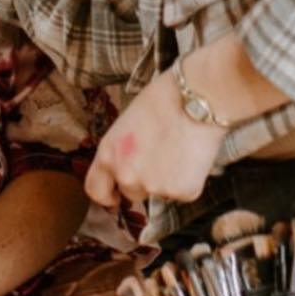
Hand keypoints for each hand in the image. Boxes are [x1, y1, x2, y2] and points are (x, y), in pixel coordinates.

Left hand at [86, 71, 225, 207]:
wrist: (198, 99)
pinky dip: (190, 180)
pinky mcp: (181, 191)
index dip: (107, 195)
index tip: (115, 195)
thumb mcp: (127, 124)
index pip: (96, 189)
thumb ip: (122, 150)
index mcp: (108, 155)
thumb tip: (129, 164)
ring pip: (159, 193)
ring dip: (168, 181)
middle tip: (161, 158)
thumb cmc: (164, 100)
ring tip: (180, 151)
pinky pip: (184, 192)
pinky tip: (194, 156)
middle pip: (131, 192)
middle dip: (145, 181)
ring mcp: (154, 186)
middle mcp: (126, 175)